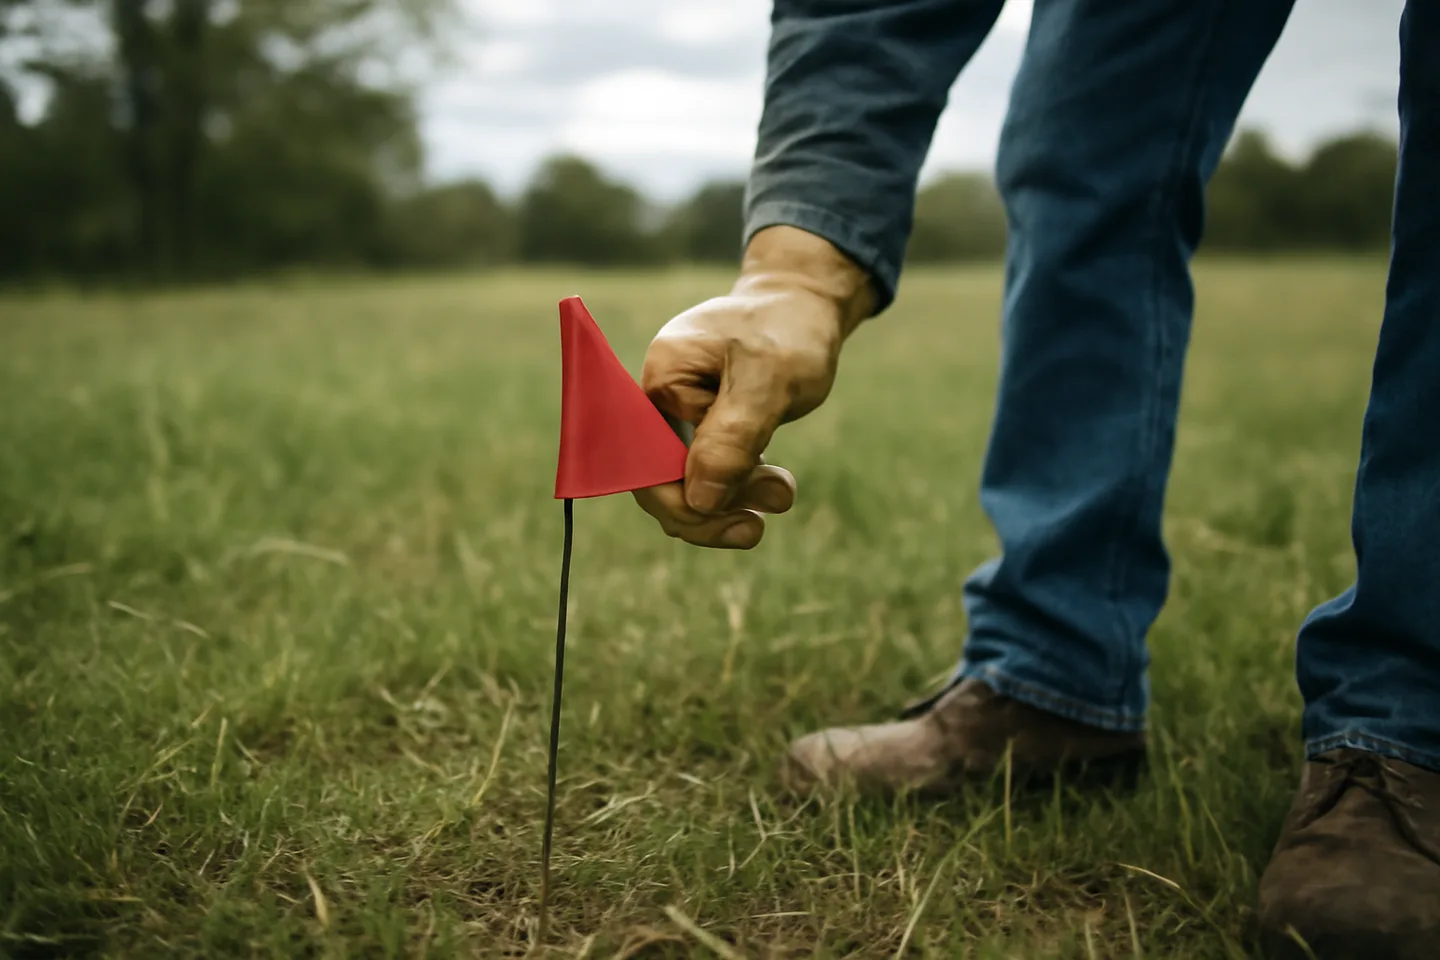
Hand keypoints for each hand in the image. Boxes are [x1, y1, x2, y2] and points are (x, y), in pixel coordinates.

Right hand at [633, 226, 874, 548]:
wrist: (807, 304)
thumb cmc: (789, 331)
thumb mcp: (769, 381)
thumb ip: (733, 437)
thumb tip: (699, 500)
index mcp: (662, 378)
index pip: (645, 460)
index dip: (678, 502)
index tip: (730, 517)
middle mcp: (661, 399)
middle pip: (659, 480)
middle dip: (708, 511)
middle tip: (757, 526)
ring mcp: (681, 414)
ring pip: (686, 484)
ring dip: (732, 503)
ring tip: (781, 495)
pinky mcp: (705, 427)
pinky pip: (708, 474)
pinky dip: (739, 490)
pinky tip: (774, 488)